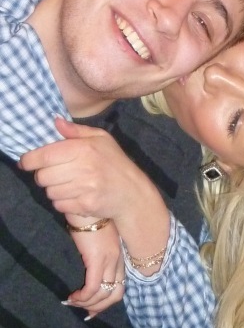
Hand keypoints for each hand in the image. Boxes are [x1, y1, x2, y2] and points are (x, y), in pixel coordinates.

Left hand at [19, 117, 152, 220]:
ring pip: (50, 192)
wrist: (132, 193)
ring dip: (53, 190)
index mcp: (84, 149)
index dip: (29, 160)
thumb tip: (55, 121)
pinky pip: (59, 205)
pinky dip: (62, 202)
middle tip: (54, 174)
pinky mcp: (86, 205)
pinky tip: (74, 196)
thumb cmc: (115, 163)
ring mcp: (85, 188)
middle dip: (43, 176)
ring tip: (67, 185)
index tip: (26, 162)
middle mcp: (84, 168)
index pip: (45, 155)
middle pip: (43, 176)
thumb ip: (77, 131)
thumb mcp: (102, 139)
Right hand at [64, 217, 125, 317]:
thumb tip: (89, 264)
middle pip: (115, 294)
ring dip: (87, 303)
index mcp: (119, 255)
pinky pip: (92, 287)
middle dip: (100, 307)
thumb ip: (99, 251)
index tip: (94, 307)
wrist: (88, 206)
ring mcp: (109, 260)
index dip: (108, 300)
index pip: (121, 284)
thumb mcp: (99, 238)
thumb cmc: (90, 219)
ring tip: (74, 301)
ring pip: (103, 294)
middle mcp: (118, 260)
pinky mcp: (97, 259)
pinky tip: (73, 296)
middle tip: (85, 311)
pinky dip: (83, 297)